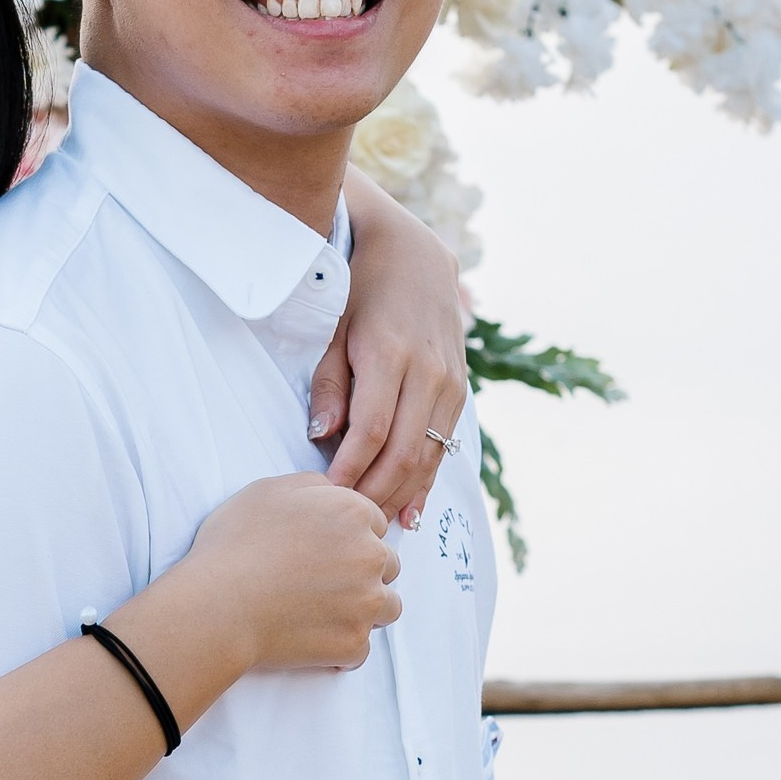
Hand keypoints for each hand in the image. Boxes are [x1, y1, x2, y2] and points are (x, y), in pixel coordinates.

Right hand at [183, 470, 397, 672]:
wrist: (218, 605)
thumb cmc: (235, 545)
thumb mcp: (268, 491)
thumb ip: (312, 486)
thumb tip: (332, 493)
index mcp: (353, 514)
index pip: (375, 524)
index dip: (349, 536)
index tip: (325, 549)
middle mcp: (370, 556)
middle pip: (387, 565)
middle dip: (363, 572)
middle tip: (324, 581)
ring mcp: (366, 603)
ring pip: (388, 607)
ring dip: (365, 609)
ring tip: (327, 612)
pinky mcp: (352, 642)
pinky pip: (361, 648)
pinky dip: (341, 647)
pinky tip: (312, 638)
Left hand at [311, 170, 467, 529]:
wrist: (413, 253)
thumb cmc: (358, 289)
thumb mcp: (332, 327)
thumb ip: (328, 383)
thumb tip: (320, 436)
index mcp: (391, 353)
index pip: (370, 430)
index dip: (349, 470)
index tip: (325, 497)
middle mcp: (429, 371)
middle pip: (403, 451)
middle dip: (373, 493)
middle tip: (347, 523)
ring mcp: (451, 381)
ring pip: (428, 454)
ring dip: (401, 494)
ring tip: (374, 526)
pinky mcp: (460, 388)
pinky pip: (444, 444)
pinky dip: (425, 480)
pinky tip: (410, 510)